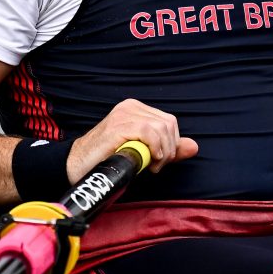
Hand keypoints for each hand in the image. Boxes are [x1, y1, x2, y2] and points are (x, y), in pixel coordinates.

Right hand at [69, 98, 198, 179]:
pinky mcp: (118, 125)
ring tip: (149, 165)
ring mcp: (123, 114)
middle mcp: (130, 107)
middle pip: (169, 124)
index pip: (169, 122)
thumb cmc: (108, 160)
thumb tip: (194, 147)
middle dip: (169, 149)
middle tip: (155, 165)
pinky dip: (153, 149)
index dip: (171, 144)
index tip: (160, 160)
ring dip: (161, 152)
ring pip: (161, 128)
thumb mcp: (143, 153)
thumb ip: (168, 150)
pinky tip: (146, 160)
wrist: (78, 166)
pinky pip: (148, 132)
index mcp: (136, 109)